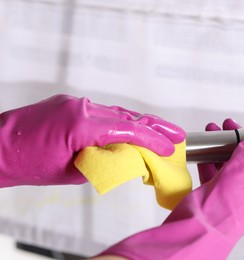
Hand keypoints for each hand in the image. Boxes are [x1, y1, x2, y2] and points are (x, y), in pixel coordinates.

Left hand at [0, 94, 184, 186]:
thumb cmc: (28, 164)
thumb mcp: (74, 171)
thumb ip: (105, 160)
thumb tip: (129, 157)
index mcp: (82, 125)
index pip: (129, 130)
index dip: (153, 140)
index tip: (169, 148)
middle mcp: (81, 107)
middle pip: (128, 115)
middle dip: (155, 126)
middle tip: (176, 134)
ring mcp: (75, 102)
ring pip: (116, 112)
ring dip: (139, 123)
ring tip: (159, 132)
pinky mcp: (70, 103)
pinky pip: (101, 112)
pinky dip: (119, 121)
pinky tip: (130, 129)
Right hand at [93, 119, 243, 259]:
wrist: (200, 226)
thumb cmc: (227, 206)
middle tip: (235, 129)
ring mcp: (234, 194)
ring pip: (233, 166)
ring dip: (224, 149)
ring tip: (216, 134)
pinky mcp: (216, 195)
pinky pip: (216, 174)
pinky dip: (211, 161)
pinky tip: (205, 152)